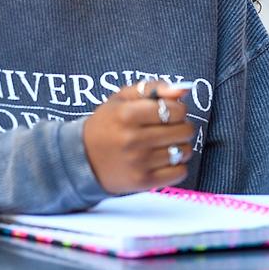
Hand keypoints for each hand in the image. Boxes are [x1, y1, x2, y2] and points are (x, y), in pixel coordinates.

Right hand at [81, 80, 197, 194]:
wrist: (83, 158)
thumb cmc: (108, 123)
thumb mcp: (123, 98)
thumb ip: (154, 88)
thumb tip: (184, 90)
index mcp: (127, 114)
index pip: (177, 110)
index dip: (178, 110)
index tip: (168, 113)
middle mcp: (132, 139)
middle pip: (185, 131)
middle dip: (181, 127)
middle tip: (167, 129)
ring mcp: (138, 162)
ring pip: (184, 151)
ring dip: (180, 146)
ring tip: (165, 145)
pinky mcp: (142, 181)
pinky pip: (180, 173)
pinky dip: (177, 166)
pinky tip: (163, 160)